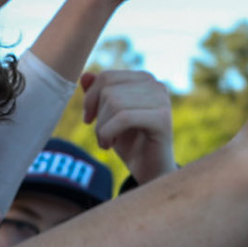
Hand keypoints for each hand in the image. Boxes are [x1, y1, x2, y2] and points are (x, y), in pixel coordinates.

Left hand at [83, 69, 177, 184]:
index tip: (89, 119)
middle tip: (101, 135)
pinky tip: (108, 145)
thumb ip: (98, 94)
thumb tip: (85, 75)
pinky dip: (108, 132)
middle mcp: (156, 85)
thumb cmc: (130, 143)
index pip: (106, 77)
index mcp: (144, 79)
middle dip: (98, 115)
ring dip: (102, 127)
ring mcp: (161, 100)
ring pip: (114, 102)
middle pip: (108, 90)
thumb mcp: (107, 116)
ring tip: (106, 142)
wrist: (150, 171)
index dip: (90, 98)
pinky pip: (123, 117)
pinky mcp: (162, 118)